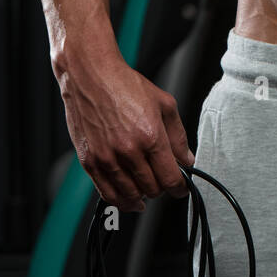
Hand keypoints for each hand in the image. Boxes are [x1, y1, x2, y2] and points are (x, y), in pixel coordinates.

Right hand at [58, 51, 194, 211]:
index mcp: (150, 136)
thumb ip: (178, 136)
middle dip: (162, 188)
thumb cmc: (125, 85)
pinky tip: (129, 199)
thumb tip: (187, 159)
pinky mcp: (89, 162)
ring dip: (142, 197)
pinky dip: (121, 200)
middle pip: (152, 189)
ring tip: (147, 191)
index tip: (181, 187)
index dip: (180, 187)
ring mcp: (107, 158)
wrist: (91, 76)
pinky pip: (107, 193)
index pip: (170, 178)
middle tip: (163, 180)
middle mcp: (128, 151)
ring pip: (130, 195)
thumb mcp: (164, 104)